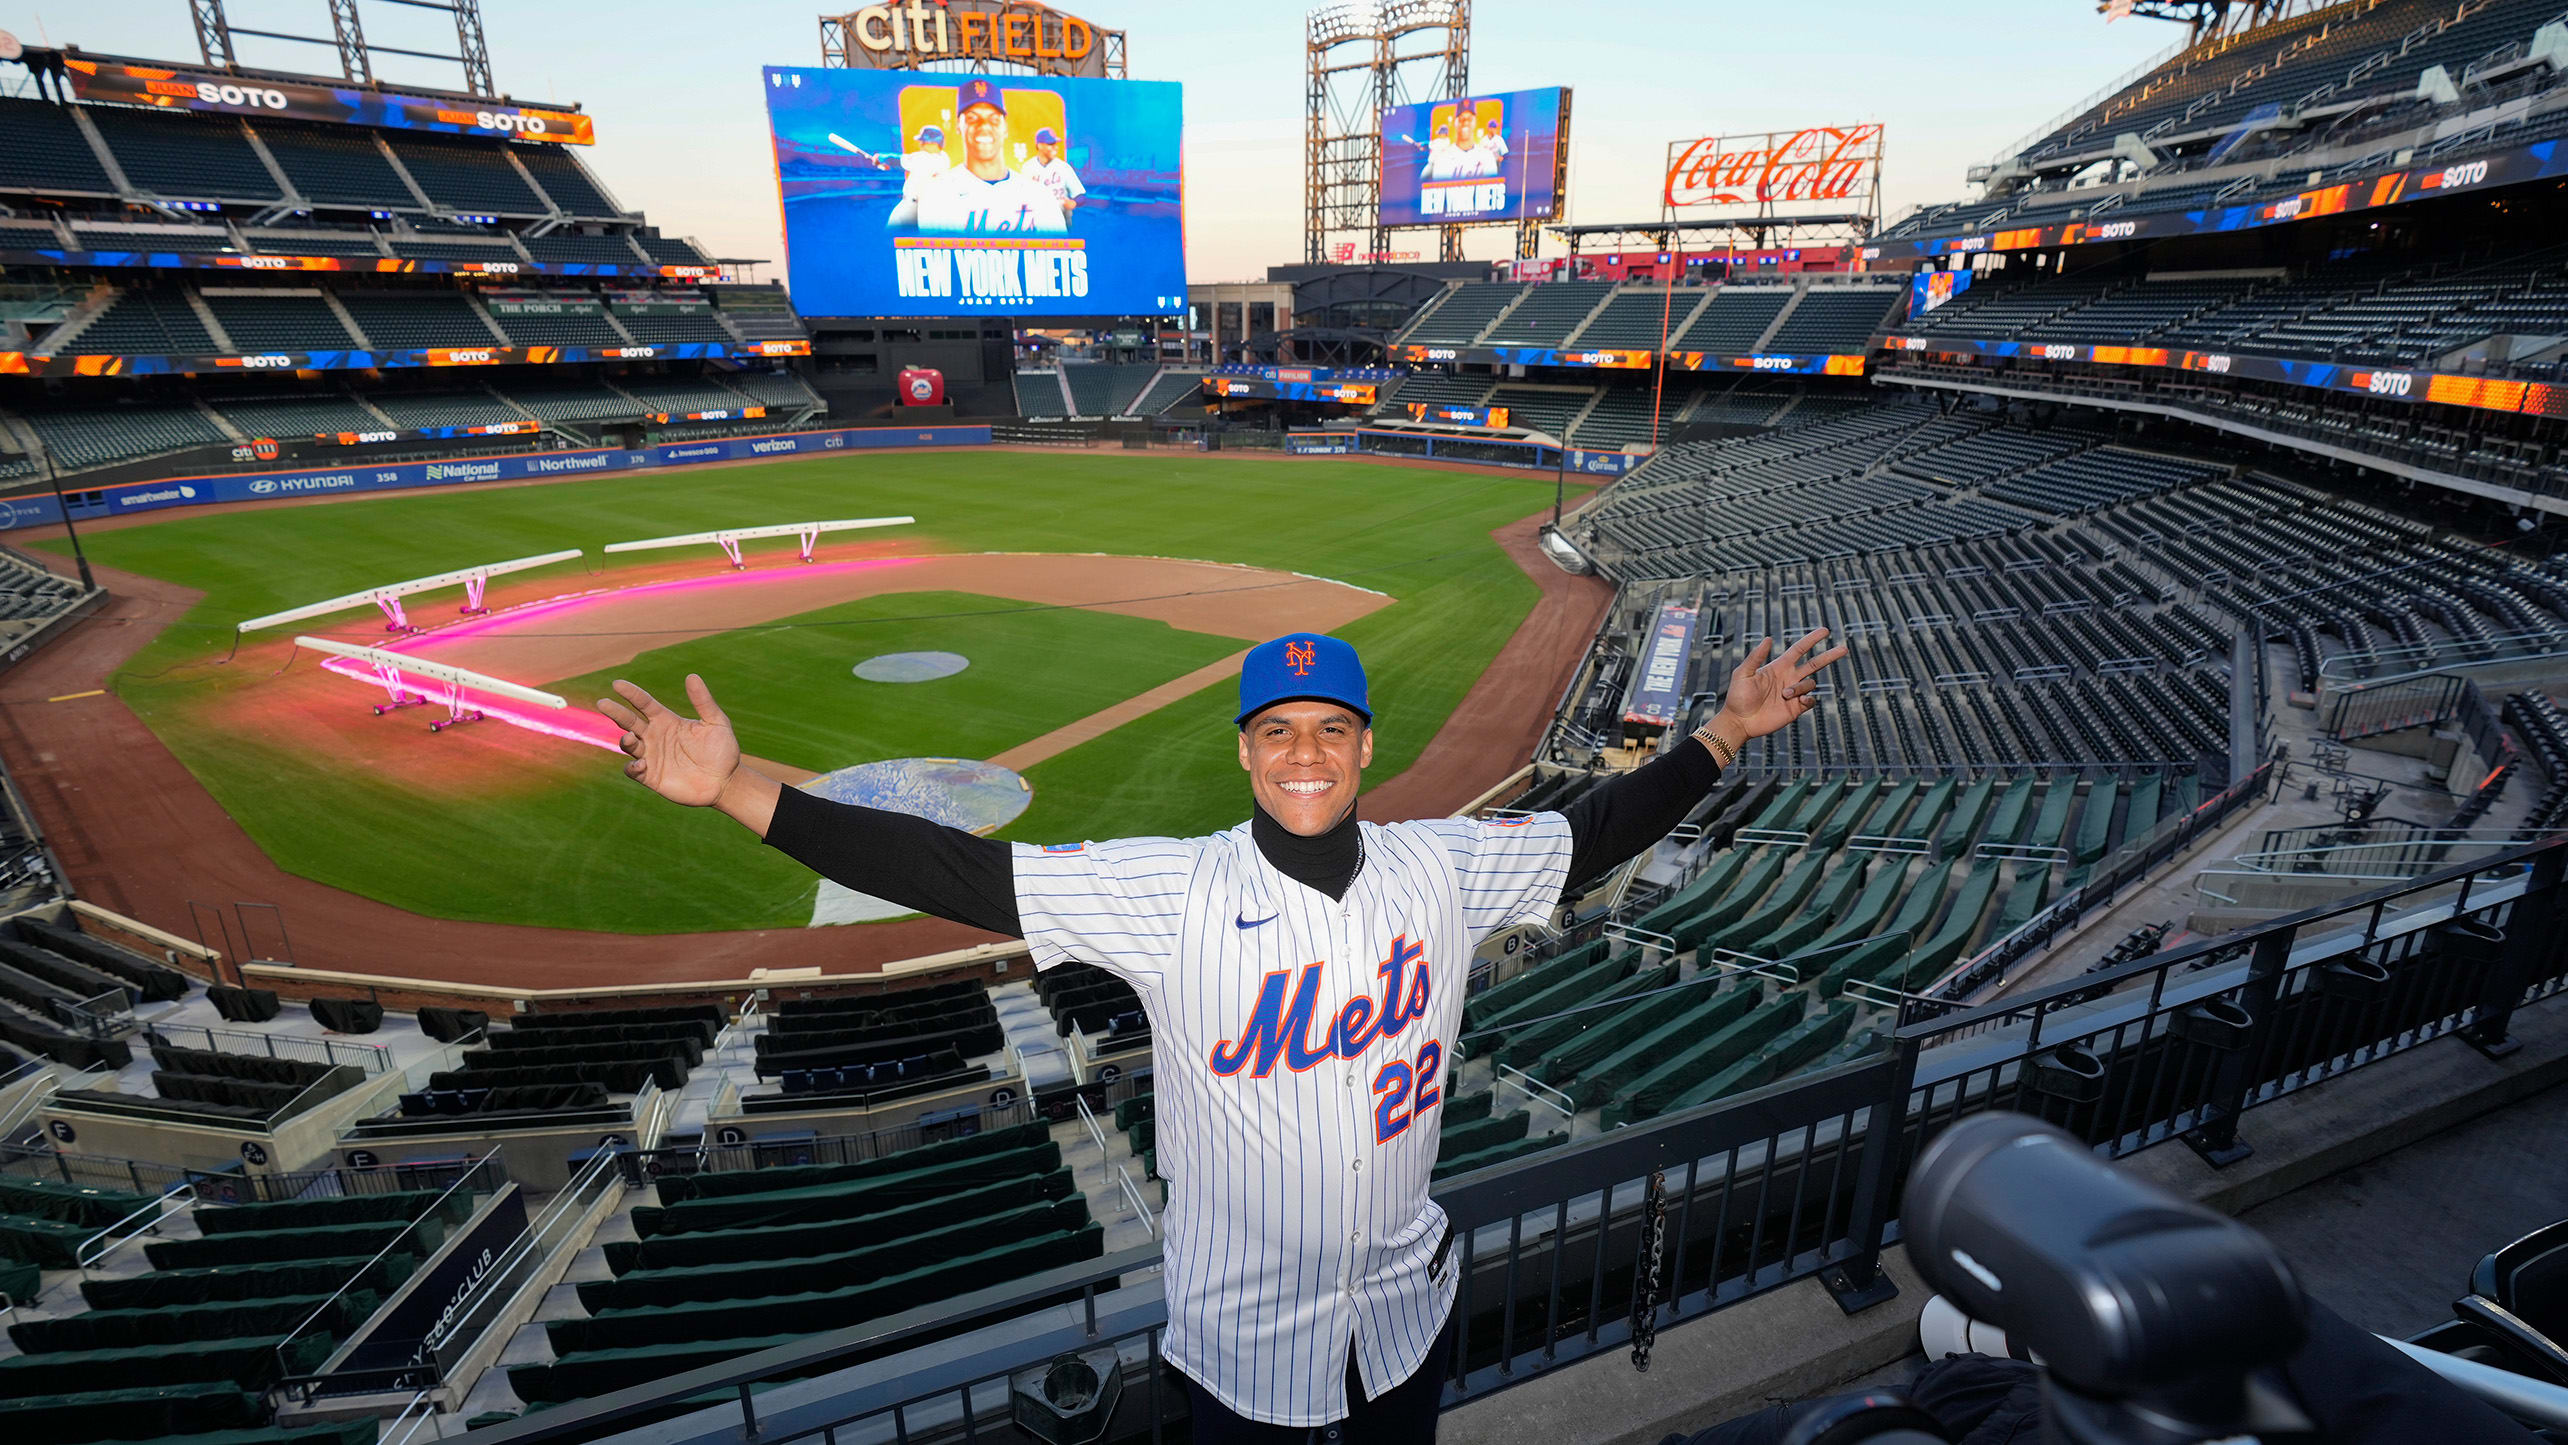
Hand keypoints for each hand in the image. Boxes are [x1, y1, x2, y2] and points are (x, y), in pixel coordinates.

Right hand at [596, 675, 740, 806]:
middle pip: (628, 721)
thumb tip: (692, 676)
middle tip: (603, 703)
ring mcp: (652, 756)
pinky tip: (641, 764)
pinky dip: (632, 767)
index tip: (617, 684)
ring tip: (630, 737)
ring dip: (625, 740)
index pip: (644, 703)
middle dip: (615, 712)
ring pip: (628, 745)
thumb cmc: (722, 750)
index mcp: (667, 721)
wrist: (726, 781)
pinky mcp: (651, 777)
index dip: (631, 694)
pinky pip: (633, 771)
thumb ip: (703, 701)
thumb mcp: (716, 722)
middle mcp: (655, 736)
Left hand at [1716, 627, 1849, 741]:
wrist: (1739, 721)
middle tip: (1844, 648)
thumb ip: (1755, 657)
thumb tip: (1768, 639)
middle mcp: (1789, 678)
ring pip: (1810, 684)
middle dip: (1829, 656)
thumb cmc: (1738, 696)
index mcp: (1779, 667)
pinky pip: (1810, 701)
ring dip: (1800, 687)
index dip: (1812, 639)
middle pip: (1815, 664)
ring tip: (1783, 695)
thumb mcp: (1743, 673)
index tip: (1825, 631)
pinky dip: (1807, 699)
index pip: (1800, 649)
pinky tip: (1798, 701)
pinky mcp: (1796, 709)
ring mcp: (1794, 694)